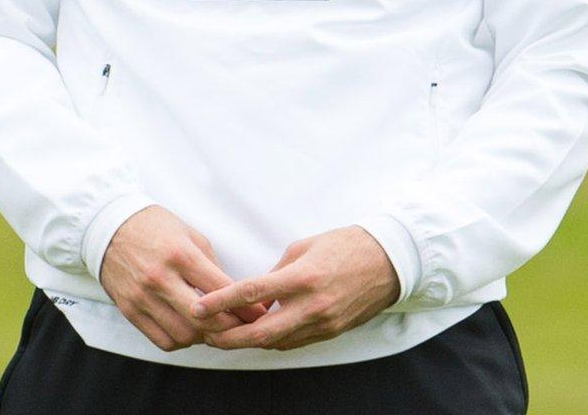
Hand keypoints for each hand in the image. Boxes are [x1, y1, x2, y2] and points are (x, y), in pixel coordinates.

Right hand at [99, 205, 267, 351]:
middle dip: (229, 327)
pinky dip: (180, 341)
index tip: (260, 315)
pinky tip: (186, 329)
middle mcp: (160, 278)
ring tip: (211, 327)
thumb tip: (237, 297)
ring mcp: (142, 296)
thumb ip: (212, 267)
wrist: (107, 226)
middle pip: (205, 320)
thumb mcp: (190, 236)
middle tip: (240, 327)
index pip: (222, 291)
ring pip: (185, 335)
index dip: (247, 307)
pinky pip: (162, 340)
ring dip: (203, 336)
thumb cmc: (155, 228)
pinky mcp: (129, 309)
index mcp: (180, 255)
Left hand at [192, 225, 400, 351]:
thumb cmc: (345, 246)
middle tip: (203, 334)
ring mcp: (324, 323)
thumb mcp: (303, 248)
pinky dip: (272, 340)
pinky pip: (295, 342)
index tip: (198, 307)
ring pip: (276, 342)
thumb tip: (253, 293)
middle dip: (228, 337)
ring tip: (222, 335)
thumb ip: (276, 273)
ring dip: (247, 342)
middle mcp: (313, 305)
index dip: (221, 302)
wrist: (390, 262)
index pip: (252, 293)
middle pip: (261, 332)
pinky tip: (255, 334)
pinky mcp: (332, 332)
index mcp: (303, 277)